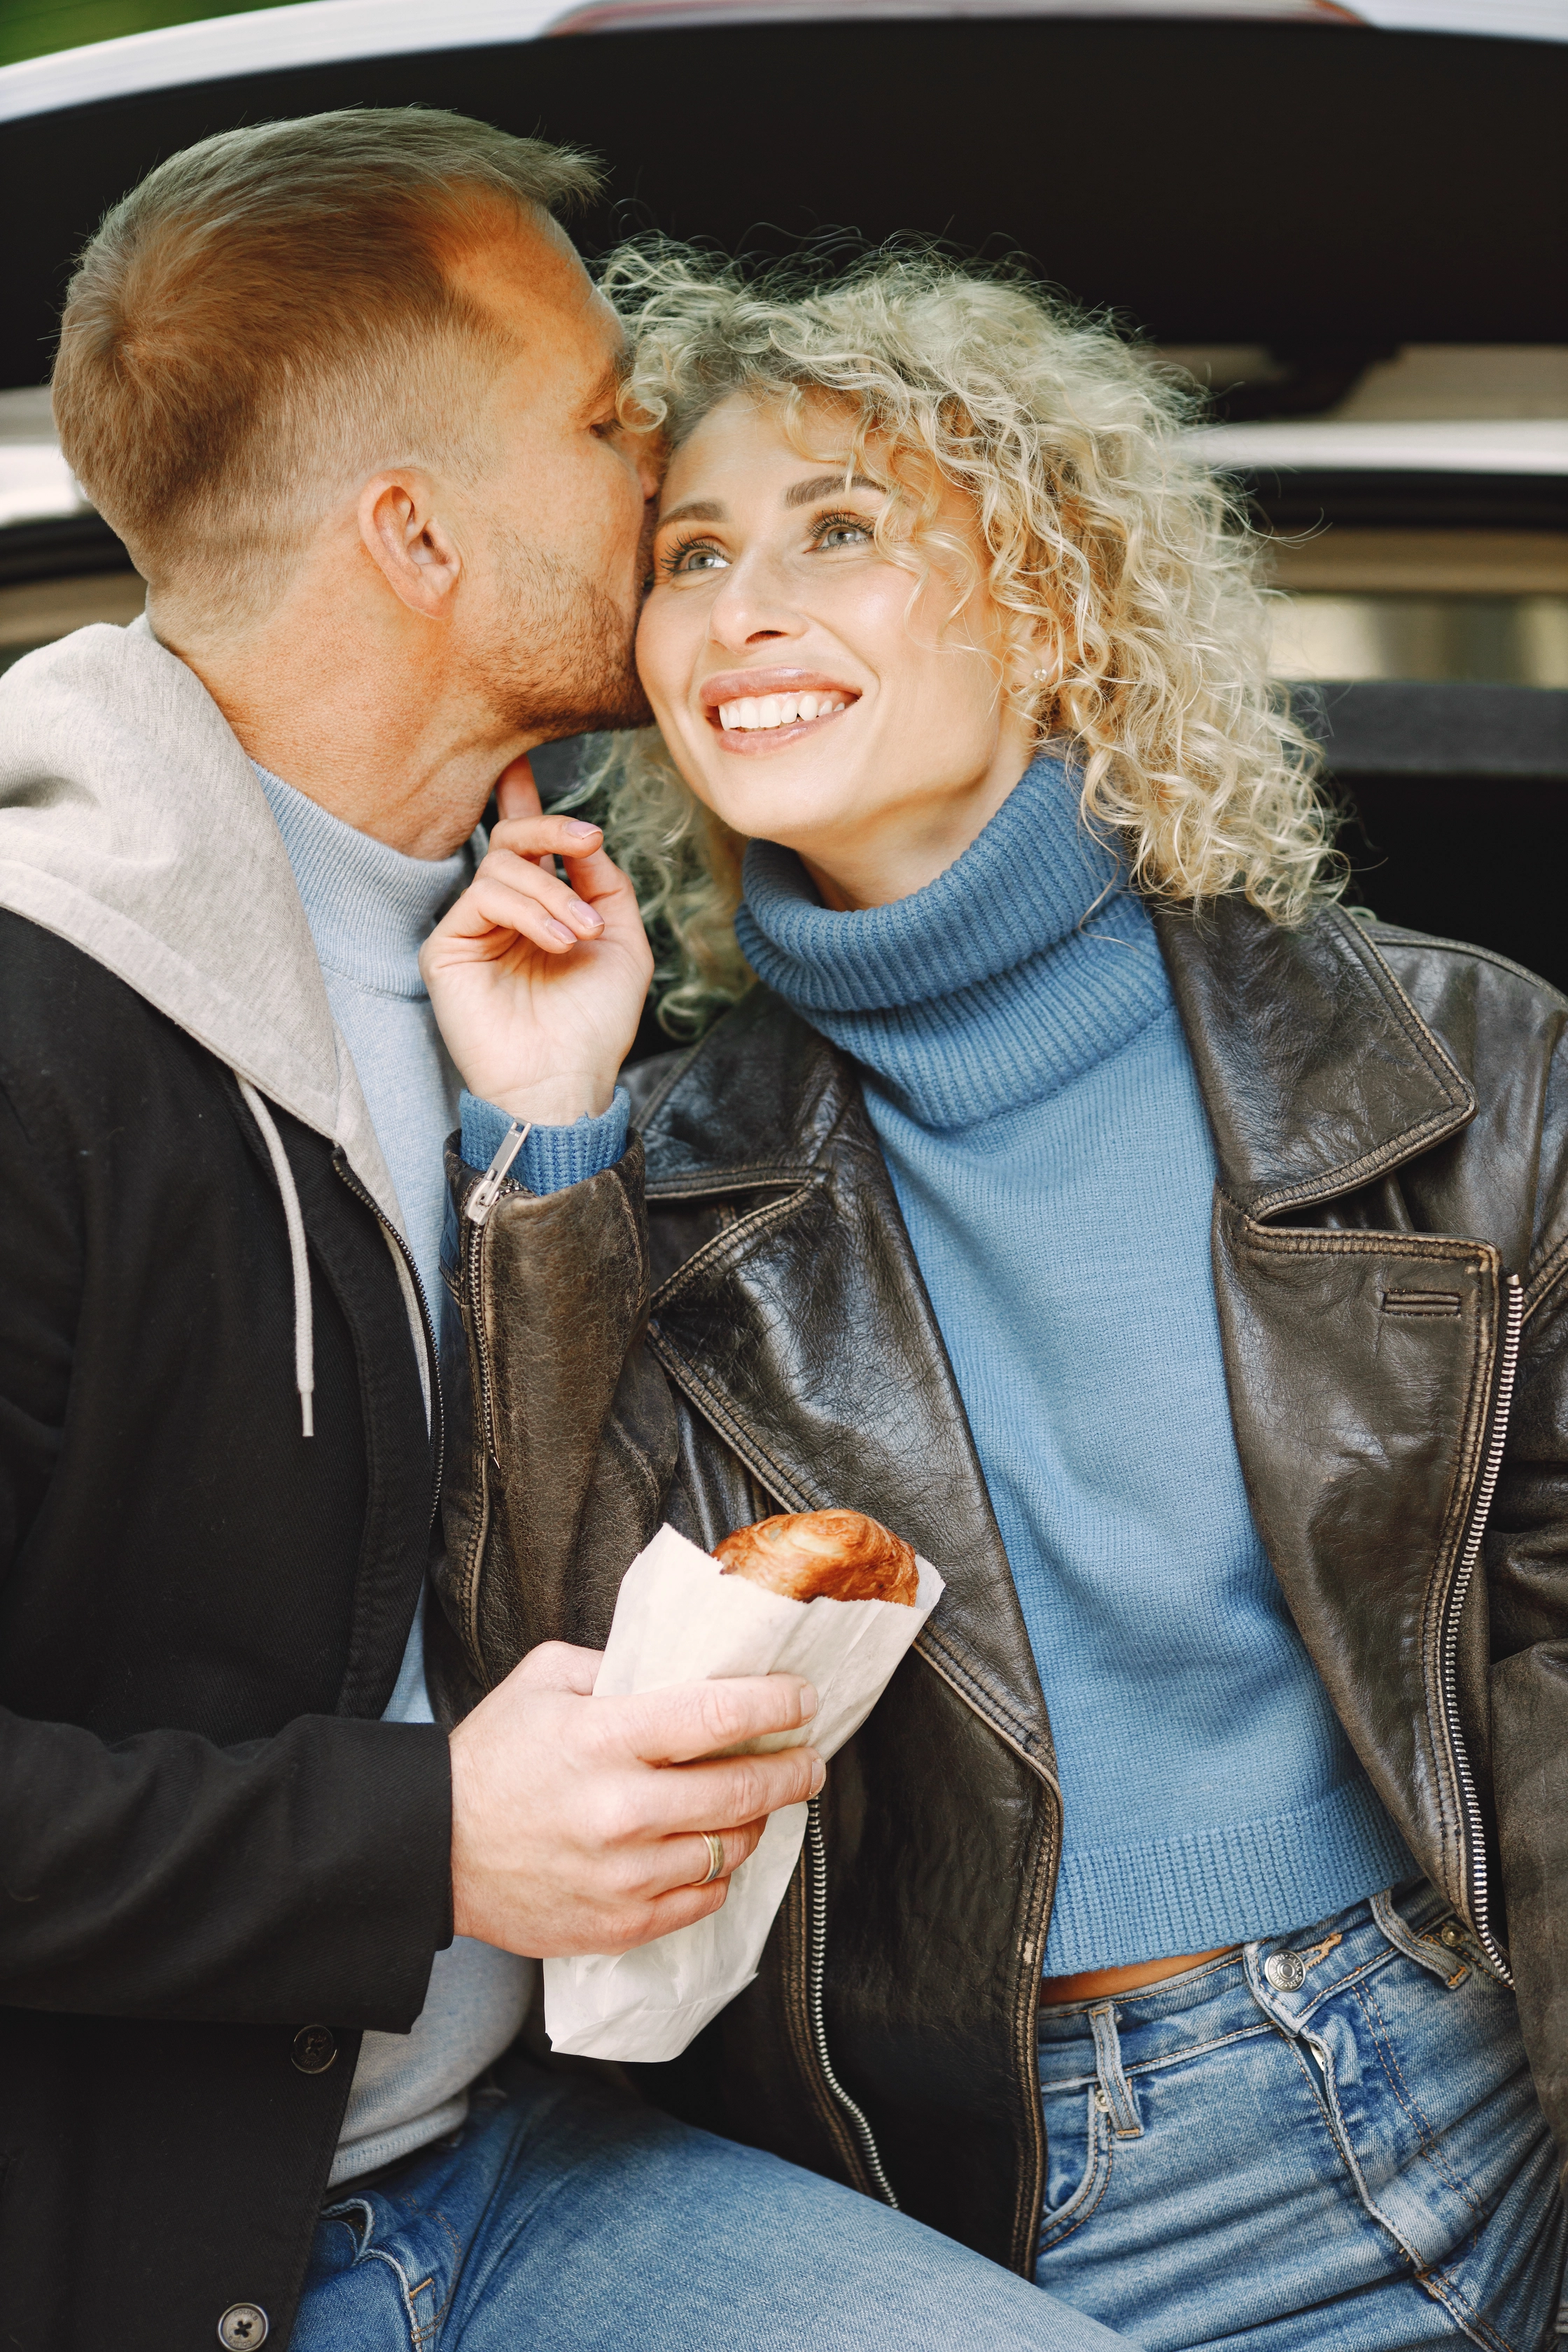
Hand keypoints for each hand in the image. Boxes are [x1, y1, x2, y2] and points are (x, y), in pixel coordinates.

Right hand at [420, 757, 653, 1127]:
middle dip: (551, 827)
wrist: (566, 1081)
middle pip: (510, 840)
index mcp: (538, 908)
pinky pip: (484, 897)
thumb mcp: (622, 942)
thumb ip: (604, 882)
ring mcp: (470, 928)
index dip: (522, 799)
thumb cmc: (594, 1023)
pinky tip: (558, 940)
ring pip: (501, 867)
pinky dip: (529, 910)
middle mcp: (499, 913)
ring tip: (580, 932)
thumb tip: (583, 836)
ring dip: (552, 891)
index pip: (523, 843)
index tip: (523, 758)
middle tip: (587, 841)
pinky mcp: (445, 947)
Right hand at [448, 1640, 824, 1957]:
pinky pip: (703, 1900)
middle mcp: (622, 1809)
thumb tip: (682, 1668)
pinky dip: (717, 1873)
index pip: (719, 1715)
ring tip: (755, 1803)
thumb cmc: (489, 1759)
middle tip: (808, 1760)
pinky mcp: (619, 1923)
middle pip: (744, 1789)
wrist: (432, 1849)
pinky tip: (709, 1850)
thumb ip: (615, 1665)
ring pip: (731, 1847)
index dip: (776, 1704)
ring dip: (756, 1822)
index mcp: (605, 1738)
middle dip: (793, 1770)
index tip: (803, 1699)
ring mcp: (624, 1875)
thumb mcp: (543, 1680)